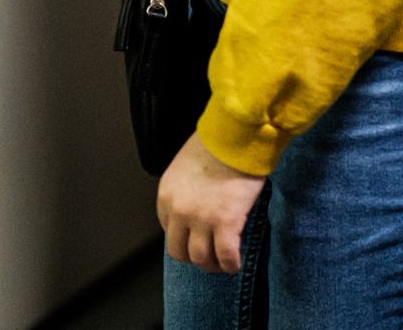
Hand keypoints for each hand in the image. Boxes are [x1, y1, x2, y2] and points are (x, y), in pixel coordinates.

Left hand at [157, 133, 266, 274]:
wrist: (234, 137)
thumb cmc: (215, 146)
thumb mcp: (186, 168)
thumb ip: (186, 191)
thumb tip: (197, 206)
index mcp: (166, 195)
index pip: (168, 231)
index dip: (185, 239)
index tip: (198, 239)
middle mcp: (178, 210)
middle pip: (179, 252)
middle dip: (195, 258)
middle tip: (210, 257)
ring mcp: (200, 219)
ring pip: (200, 259)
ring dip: (213, 265)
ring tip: (224, 262)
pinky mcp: (225, 223)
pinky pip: (225, 257)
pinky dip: (231, 265)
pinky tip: (236, 262)